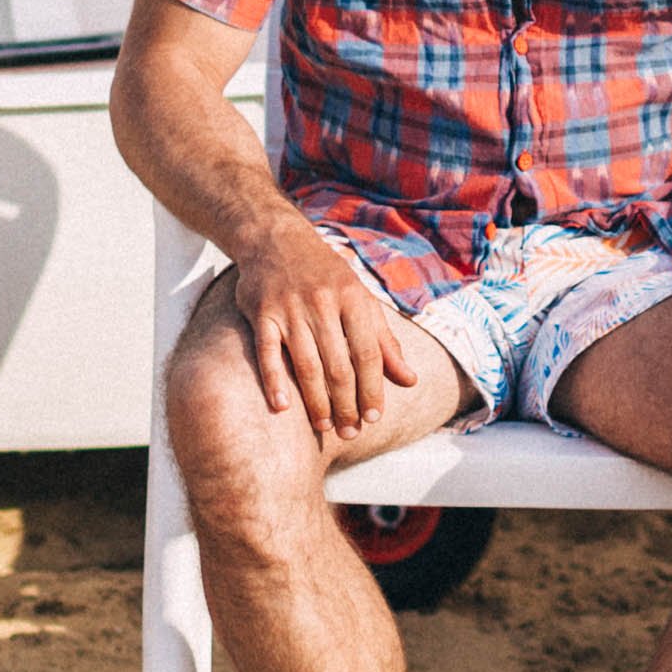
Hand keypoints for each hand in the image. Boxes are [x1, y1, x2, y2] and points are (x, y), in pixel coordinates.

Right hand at [230, 220, 416, 440]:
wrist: (276, 239)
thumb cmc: (326, 276)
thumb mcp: (361, 300)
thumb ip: (384, 342)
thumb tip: (409, 381)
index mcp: (353, 299)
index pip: (368, 354)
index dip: (372, 389)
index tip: (374, 418)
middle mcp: (323, 304)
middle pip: (338, 365)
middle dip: (346, 403)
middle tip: (349, 432)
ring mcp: (290, 308)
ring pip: (307, 364)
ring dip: (316, 400)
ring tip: (324, 426)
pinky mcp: (261, 313)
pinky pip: (268, 353)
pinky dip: (275, 381)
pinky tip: (283, 407)